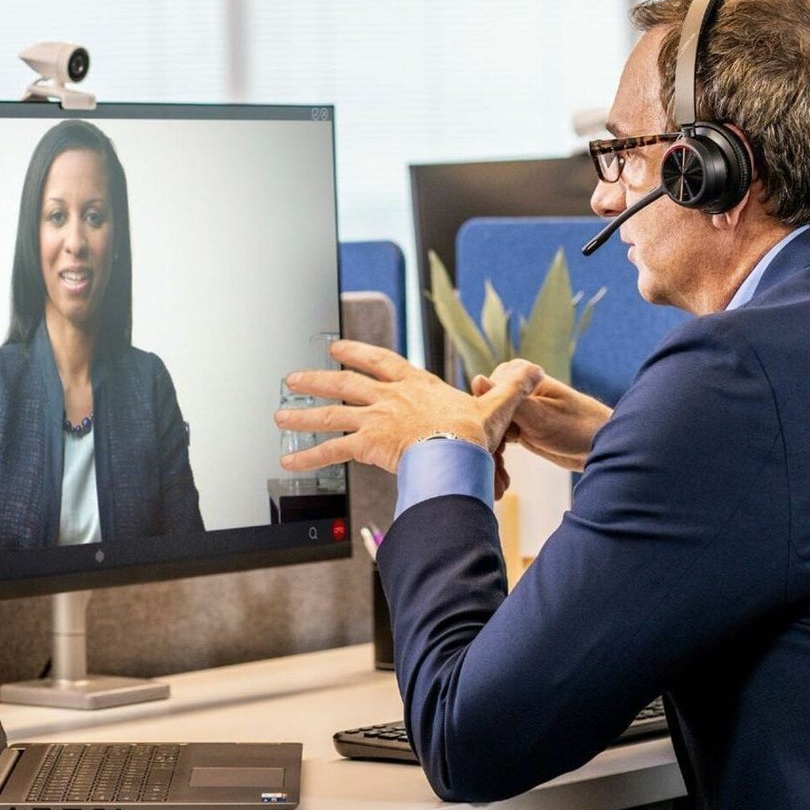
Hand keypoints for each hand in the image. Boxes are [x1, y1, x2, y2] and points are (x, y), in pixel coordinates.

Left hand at [277, 340, 543, 475]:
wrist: (459, 453)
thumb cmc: (475, 433)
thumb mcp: (496, 406)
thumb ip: (510, 387)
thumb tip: (531, 370)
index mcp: (414, 384)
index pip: (380, 361)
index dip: (357, 352)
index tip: (337, 347)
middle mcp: (388, 397)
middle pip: (343, 384)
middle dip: (316, 380)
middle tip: (291, 378)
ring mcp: (374, 418)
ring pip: (329, 414)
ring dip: (301, 415)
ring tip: (279, 415)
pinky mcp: (366, 444)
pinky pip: (330, 451)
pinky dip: (307, 456)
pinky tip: (287, 462)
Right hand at [472, 368, 611, 470]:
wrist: (602, 448)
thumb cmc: (579, 427)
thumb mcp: (540, 416)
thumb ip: (508, 400)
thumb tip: (475, 379)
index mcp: (518, 372)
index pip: (483, 394)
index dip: (488, 418)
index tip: (502, 437)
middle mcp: (512, 387)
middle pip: (482, 411)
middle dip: (488, 436)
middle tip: (502, 459)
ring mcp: (513, 407)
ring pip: (487, 427)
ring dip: (492, 448)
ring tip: (502, 470)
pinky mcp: (516, 426)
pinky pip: (496, 438)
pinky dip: (498, 454)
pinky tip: (503, 470)